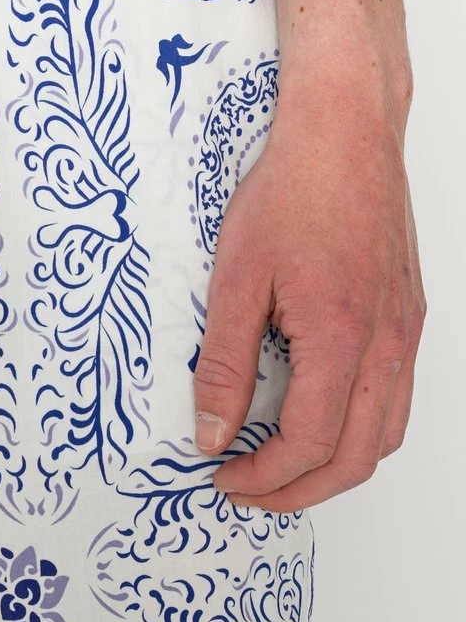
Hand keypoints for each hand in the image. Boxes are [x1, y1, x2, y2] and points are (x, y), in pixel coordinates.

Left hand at [193, 58, 425, 511]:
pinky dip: (361, 426)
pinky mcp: (409, 313)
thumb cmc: (293, 188)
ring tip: (282, 461)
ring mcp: (406, 330)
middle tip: (249, 487)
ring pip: (386, 434)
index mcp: (342, 338)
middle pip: (357, 458)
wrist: (345, 131)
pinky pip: (397, 396)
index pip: (309, 445)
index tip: (224, 477)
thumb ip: (223, 361)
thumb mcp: (236, 276)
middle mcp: (387, 344)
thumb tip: (211, 429)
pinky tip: (322, 410)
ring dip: (335, 464)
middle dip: (299, 489)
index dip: (264, 478)